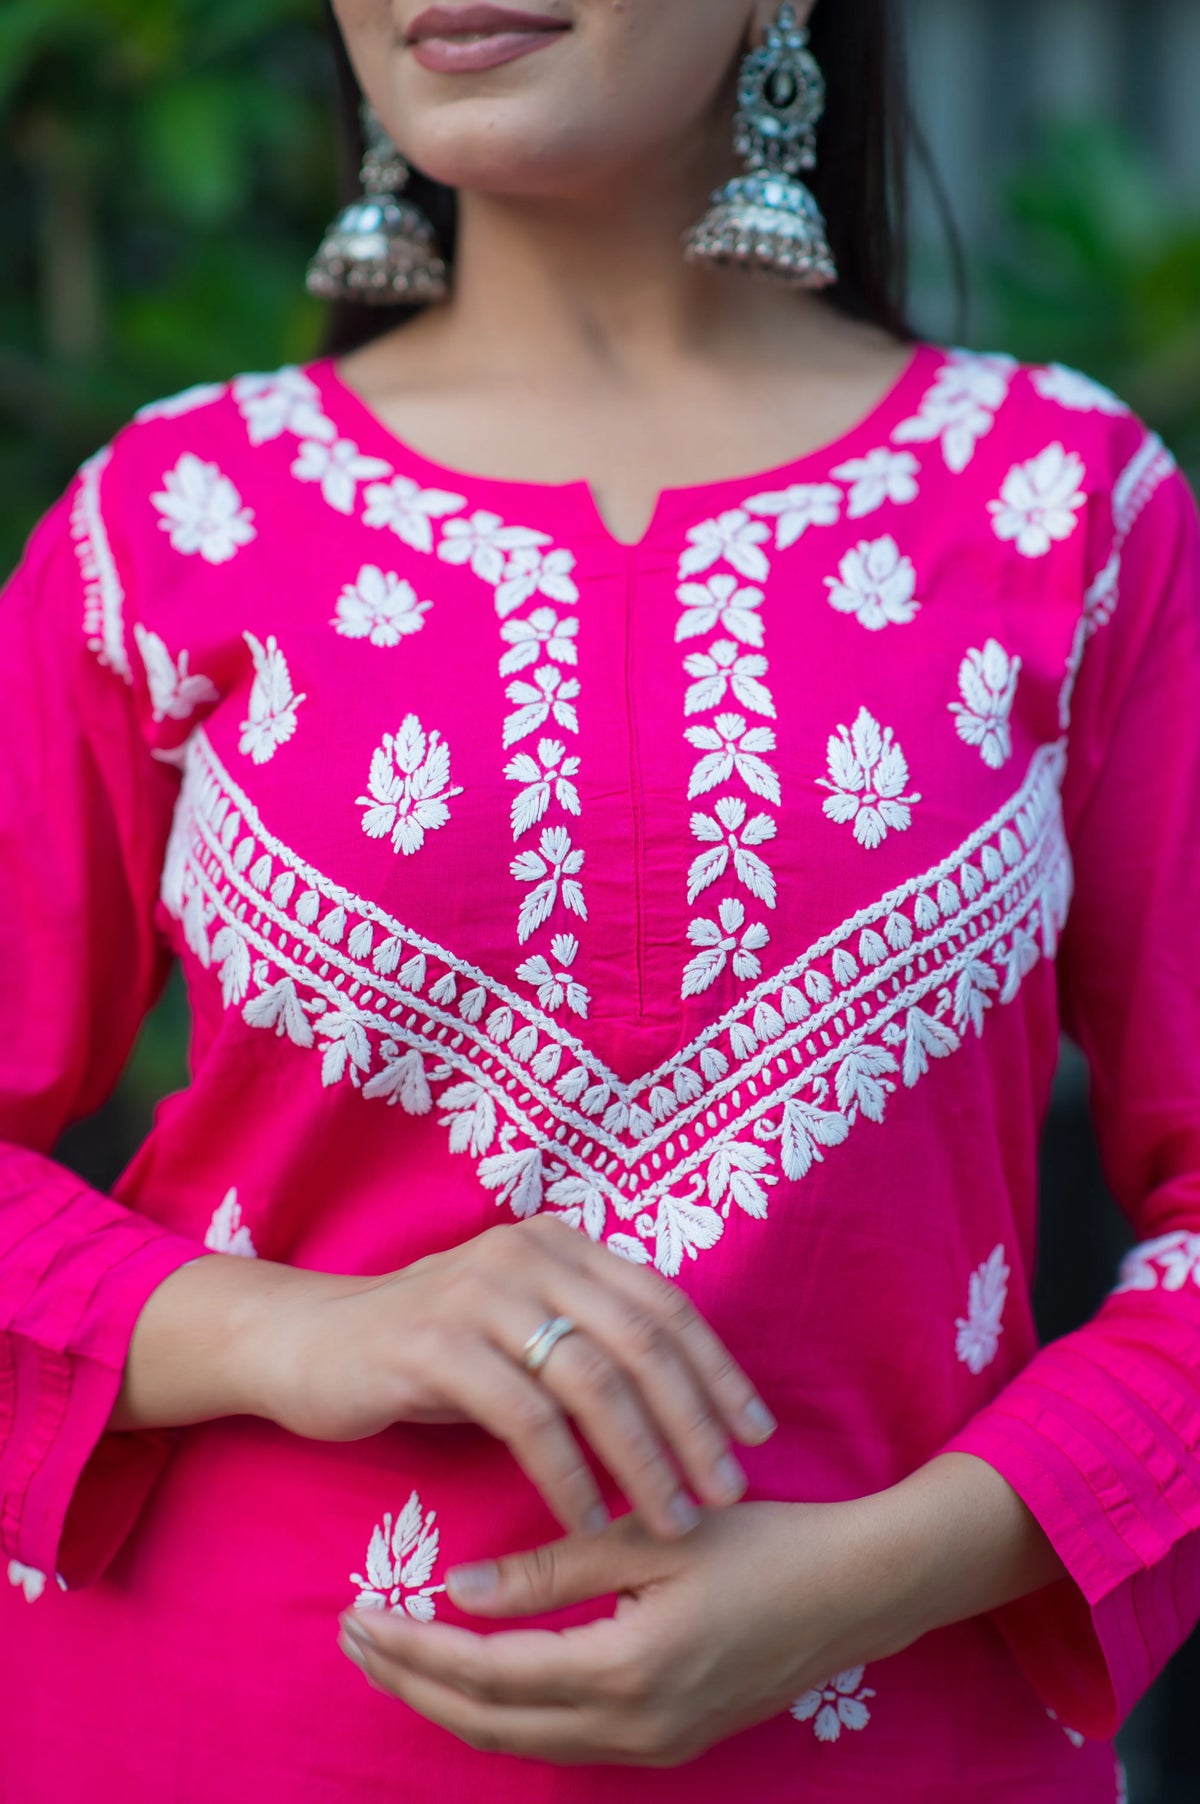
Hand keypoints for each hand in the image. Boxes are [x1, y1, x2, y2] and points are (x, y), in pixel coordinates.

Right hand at [255, 1215, 775, 1539]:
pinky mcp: (434, 1345)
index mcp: (560, 1244)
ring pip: (593, 1378)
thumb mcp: (518, 1326)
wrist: (306, 1342)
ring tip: (672, 1517)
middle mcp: (528, 1254)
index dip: (717, 1371)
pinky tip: (588, 1516)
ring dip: (643, 1456)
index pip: (663, 1303)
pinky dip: (567, 1473)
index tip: (757, 1435)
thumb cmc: (428, 1347)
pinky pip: (525, 1416)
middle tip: (728, 1490)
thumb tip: (685, 1396)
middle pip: (641, 1340)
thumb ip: (587, 1337)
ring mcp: (480, 1294)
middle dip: (695, 1421)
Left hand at [336, 1502, 897, 1766]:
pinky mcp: (669, 1740)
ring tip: (396, 1654)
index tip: (359, 1614)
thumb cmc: (762, 1542)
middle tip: (353, 1637)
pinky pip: (560, 1739)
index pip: (486, 1673)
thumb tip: (460, 1587)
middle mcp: (633, 1728)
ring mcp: (654, 1746)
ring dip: (451, 1701)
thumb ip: (555, 1564)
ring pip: (520, 1741)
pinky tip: (477, 1673)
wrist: (858, 1589)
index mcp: (626, 1670)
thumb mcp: (655, 1534)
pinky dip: (503, 1711)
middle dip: (412, 1684)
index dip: (414, 1649)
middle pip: (489, 1723)